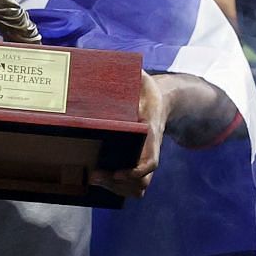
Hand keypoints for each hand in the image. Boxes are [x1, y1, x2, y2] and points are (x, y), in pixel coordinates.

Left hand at [90, 73, 168, 198]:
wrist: (161, 103)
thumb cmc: (147, 92)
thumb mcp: (142, 80)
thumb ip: (135, 75)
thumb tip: (122, 65)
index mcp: (151, 133)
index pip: (151, 160)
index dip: (136, 170)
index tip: (118, 172)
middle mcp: (150, 151)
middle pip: (141, 181)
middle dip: (119, 184)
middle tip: (94, 175)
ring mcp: (145, 161)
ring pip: (137, 189)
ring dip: (116, 189)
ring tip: (94, 178)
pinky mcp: (137, 165)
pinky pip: (133, 188)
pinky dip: (118, 189)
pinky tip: (100, 179)